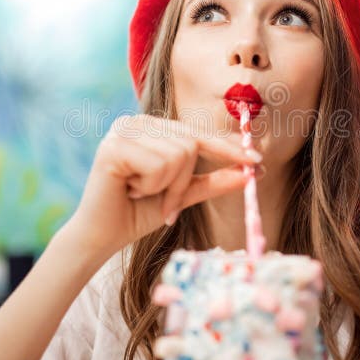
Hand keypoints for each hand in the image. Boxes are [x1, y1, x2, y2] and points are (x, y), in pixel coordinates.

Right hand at [66, 114, 263, 252]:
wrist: (101, 237)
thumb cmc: (138, 213)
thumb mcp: (182, 195)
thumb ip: (213, 181)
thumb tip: (251, 172)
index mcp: (151, 127)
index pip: (197, 133)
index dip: (228, 147)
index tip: (257, 161)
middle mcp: (136, 121)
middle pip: (190, 144)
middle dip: (183, 183)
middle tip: (166, 205)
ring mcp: (123, 130)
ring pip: (178, 154)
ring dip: (166, 187)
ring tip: (141, 194)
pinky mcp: (114, 146)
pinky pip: (158, 165)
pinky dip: (151, 186)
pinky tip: (129, 190)